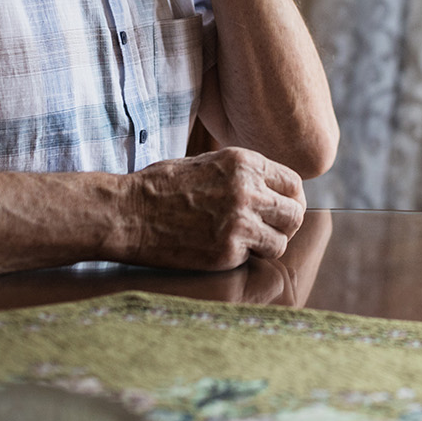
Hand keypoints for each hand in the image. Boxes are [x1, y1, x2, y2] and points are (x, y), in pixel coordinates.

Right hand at [123, 145, 304, 270]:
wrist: (126, 213)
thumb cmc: (160, 187)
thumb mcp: (207, 162)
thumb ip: (243, 174)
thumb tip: (272, 188)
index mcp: (244, 163)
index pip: (293, 183)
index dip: (290, 198)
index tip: (281, 209)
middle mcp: (248, 191)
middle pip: (295, 213)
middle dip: (286, 224)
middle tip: (270, 230)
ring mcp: (239, 223)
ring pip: (281, 241)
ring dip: (268, 244)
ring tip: (247, 243)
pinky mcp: (227, 251)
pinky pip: (253, 258)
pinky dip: (242, 257)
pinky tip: (220, 248)